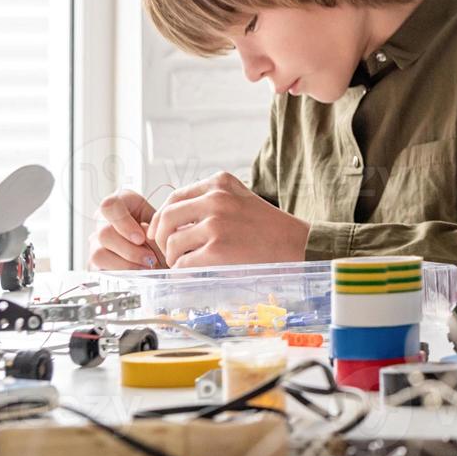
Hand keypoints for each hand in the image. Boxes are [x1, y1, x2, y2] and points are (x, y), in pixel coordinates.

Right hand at [87, 190, 162, 269]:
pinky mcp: (96, 261)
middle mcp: (103, 220)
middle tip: (150, 258)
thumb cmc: (161, 226)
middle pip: (104, 233)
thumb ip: (154, 225)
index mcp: (120, 202)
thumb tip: (147, 239)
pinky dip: (122, 272)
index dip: (124, 224)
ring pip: (98, 254)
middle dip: (130, 250)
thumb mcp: (161, 219)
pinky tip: (139, 271)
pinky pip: (101, 269)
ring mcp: (96, 241)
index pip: (109, 206)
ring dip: (126, 263)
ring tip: (147, 266)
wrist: (161, 241)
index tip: (141, 239)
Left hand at [147, 172, 308, 267]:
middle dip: (161, 238)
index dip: (162, 218)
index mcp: (220, 183)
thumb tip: (172, 219)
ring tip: (188, 263)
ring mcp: (216, 225)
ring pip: (172, 243)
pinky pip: (183, 263)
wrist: (295, 244)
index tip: (162, 232)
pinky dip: (184, 271)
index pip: (175, 197)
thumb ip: (210, 201)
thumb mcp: (240, 199)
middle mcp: (216, 200)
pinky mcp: (217, 250)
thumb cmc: (268, 226)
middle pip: (167, 218)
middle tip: (169, 252)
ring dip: (175, 258)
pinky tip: (196, 272)